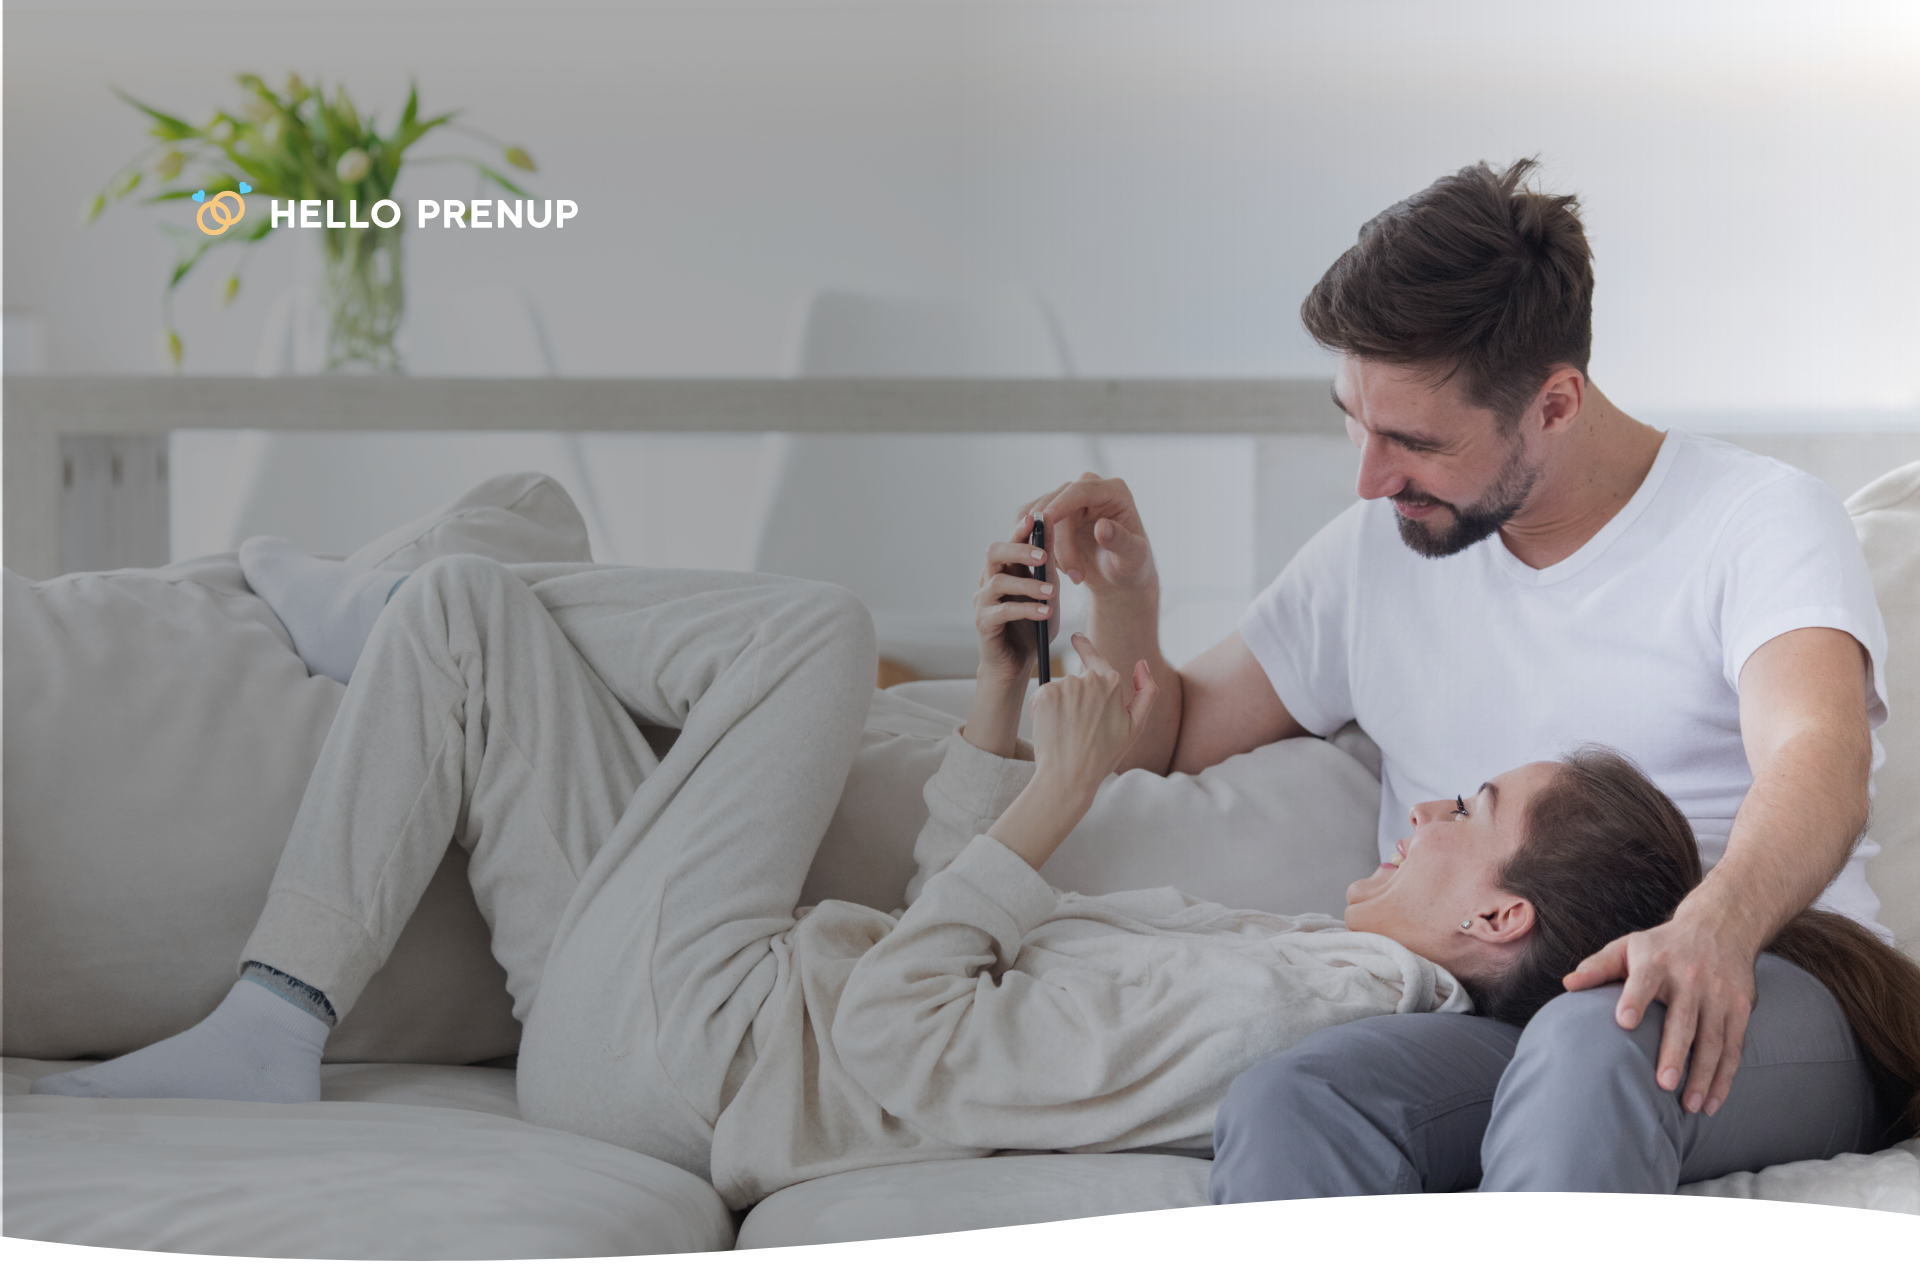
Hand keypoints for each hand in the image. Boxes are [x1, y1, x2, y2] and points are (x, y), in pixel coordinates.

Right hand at [972, 514, 1057, 687]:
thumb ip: (1047, 564)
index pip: (1009, 542)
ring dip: (1027, 585)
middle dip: (1018, 551)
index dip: (1020, 530)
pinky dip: (1025, 610)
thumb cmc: (1033, 626)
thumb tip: (1051, 527)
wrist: (1019, 663)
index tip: (1036, 519)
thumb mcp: (1047, 592)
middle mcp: (988, 581)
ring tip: (1051, 592)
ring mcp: (982, 602)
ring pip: (997, 582)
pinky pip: (1002, 611)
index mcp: (1004, 570)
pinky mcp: (983, 623)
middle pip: (993, 553)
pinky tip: (1044, 612)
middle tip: (1042, 556)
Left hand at [986, 634, 1156, 869]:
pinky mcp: (1044, 694)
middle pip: (1077, 680)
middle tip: (1079, 728)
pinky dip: (1044, 709)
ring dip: (1060, 705)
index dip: (1085, 646)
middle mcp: (1089, 679)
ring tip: (1066, 732)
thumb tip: (1142, 663)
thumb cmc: (1103, 756)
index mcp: (1112, 683)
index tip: (1076, 637)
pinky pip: (1043, 695)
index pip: (1096, 658)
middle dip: (1075, 698)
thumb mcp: (1135, 727)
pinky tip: (1052, 729)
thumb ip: (1147, 692)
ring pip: (1059, 689)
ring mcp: (1065, 685)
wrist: (1069, 776)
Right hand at [1030, 474, 1157, 598]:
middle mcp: (1089, 489)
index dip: (1063, 502)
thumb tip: (1101, 526)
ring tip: (1073, 575)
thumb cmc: (1130, 565)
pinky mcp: (1051, 513)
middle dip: (1059, 541)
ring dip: (1047, 547)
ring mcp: (1068, 499)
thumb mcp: (1133, 557)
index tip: (1046, 519)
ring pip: (1039, 514)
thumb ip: (1120, 541)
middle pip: (1057, 503)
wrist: (1117, 577)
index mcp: (1114, 491)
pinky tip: (1057, 566)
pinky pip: (1030, 523)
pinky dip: (1034, 545)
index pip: (1082, 490)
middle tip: (1075, 575)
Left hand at [1563, 915, 1757, 1115]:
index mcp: (1656, 963)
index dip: (1634, 999)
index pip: (1643, 981)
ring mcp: (1718, 995)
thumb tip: (1568, 984)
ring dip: (1703, 1075)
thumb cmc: (1662, 945)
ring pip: (1713, 1040)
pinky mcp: (1740, 1009)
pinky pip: (1734, 1047)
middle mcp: (1690, 979)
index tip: (1623, 1022)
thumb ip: (1599, 967)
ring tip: (1690, 1106)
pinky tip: (1713, 1101)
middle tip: (1663, 1084)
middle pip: (1682, 1019)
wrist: (1720, 926)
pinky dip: (1725, 1076)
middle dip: (1674, 1053)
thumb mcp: (1629, 946)